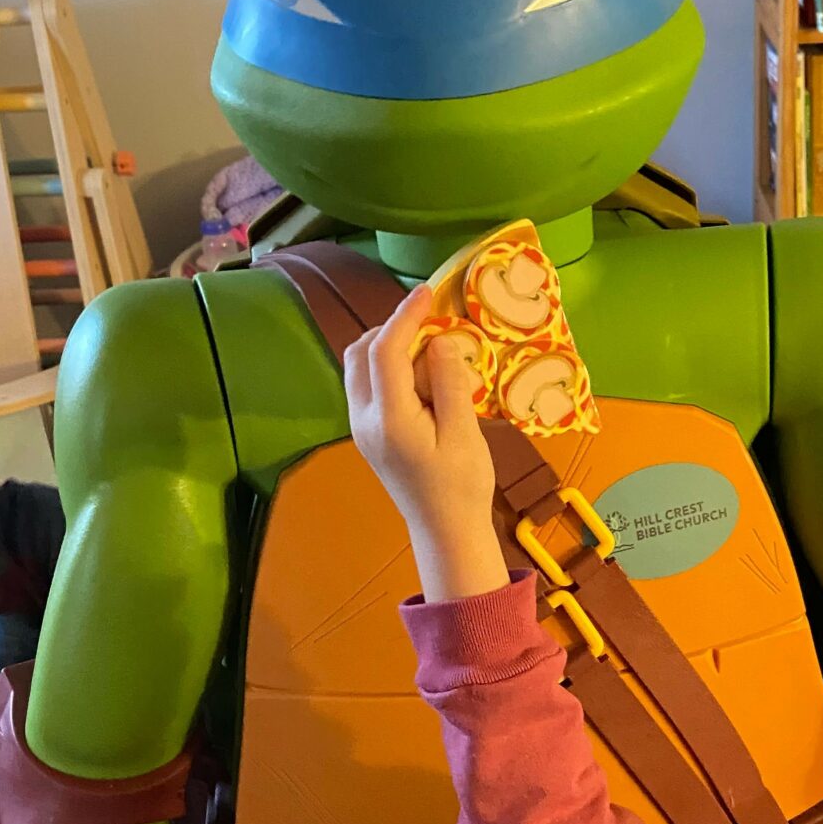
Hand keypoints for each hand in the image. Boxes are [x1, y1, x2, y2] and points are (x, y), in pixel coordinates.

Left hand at [344, 286, 508, 602]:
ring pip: (358, 367)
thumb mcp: (464, 433)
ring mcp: (361, 427)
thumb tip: (439, 341)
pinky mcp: (368, 433)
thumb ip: (449, 383)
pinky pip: (367, 385)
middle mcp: (365, 419)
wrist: (445, 531)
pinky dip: (386, 366)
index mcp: (389, 418)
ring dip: (386, 346)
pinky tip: (419, 373)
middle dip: (390, 328)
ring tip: (426, 345)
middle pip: (360, 353)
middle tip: (429, 321)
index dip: (404, 316)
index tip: (427, 292)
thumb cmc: (461, 486)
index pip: (386, 351)